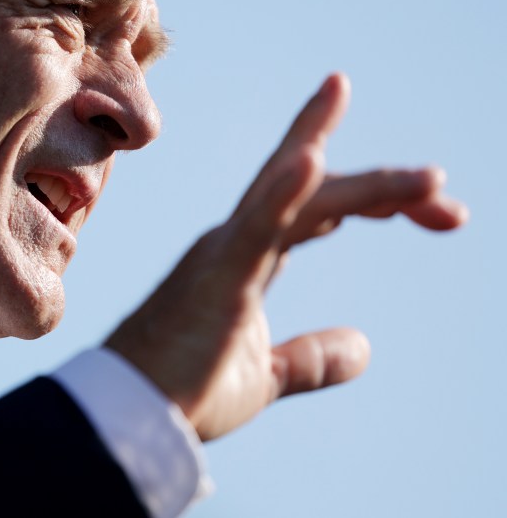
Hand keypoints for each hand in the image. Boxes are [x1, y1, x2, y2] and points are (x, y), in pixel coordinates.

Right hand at [105, 72, 467, 440]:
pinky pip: (255, 228)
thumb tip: (364, 346)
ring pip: (302, 200)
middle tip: (442, 189)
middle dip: (380, 184)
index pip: (314, 208)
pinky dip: (284, 192)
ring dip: (366, 187)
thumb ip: (312, 356)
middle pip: (316, 190)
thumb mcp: (267, 374)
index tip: (430, 201)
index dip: (368, 196)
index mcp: (245, 257)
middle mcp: (236, 241)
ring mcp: (225, 253)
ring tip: (430, 180)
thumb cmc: (183, 391)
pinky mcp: (217, 278)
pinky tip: (311, 159)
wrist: (132, 414)